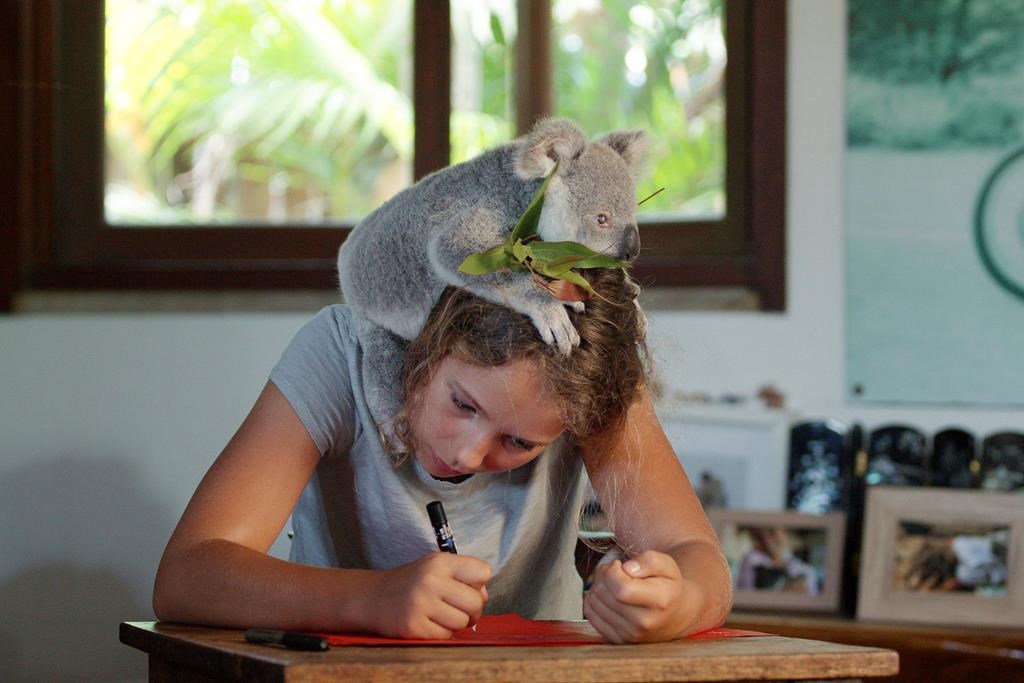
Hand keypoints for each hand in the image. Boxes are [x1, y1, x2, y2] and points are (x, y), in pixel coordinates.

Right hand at [370, 553, 490, 638]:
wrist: (373, 597)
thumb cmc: (412, 583)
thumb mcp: (435, 568)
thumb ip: (463, 576)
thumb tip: (484, 595)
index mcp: (439, 562)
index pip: (483, 571)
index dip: (479, 583)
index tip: (467, 587)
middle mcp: (430, 580)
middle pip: (476, 602)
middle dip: (473, 610)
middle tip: (460, 609)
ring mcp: (421, 604)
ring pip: (462, 622)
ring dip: (457, 623)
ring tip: (442, 615)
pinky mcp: (414, 627)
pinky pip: (446, 636)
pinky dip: (442, 633)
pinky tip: (430, 623)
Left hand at [583, 550, 694, 642]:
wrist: (674, 615)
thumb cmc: (667, 586)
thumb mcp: (666, 565)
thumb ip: (648, 560)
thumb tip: (627, 568)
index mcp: (659, 602)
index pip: (621, 588)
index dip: (613, 571)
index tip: (620, 565)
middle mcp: (643, 623)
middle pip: (604, 594)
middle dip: (604, 575)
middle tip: (616, 571)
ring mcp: (629, 634)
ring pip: (593, 603)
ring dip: (597, 587)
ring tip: (613, 582)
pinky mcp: (617, 639)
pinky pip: (590, 614)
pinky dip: (594, 600)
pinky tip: (607, 595)